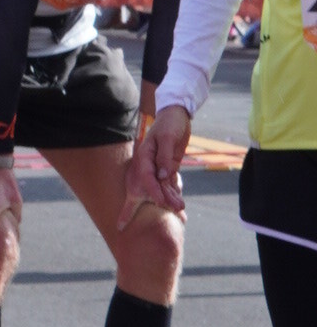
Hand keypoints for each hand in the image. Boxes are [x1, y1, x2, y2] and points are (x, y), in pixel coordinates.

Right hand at [120, 104, 191, 225]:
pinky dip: (174, 192)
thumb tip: (162, 176)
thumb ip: (164, 157)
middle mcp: (149, 163)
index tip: (160, 202)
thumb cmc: (170, 123)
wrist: (176, 115)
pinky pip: (170, 183)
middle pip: (154, 185)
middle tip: (177, 210)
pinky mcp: (168, 166)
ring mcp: (159, 165)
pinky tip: (179, 204)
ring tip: (182, 212)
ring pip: (162, 186)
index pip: (147, 176)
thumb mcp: (168, 138)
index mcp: (145, 155)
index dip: (153, 191)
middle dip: (163, 199)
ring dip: (170, 198)